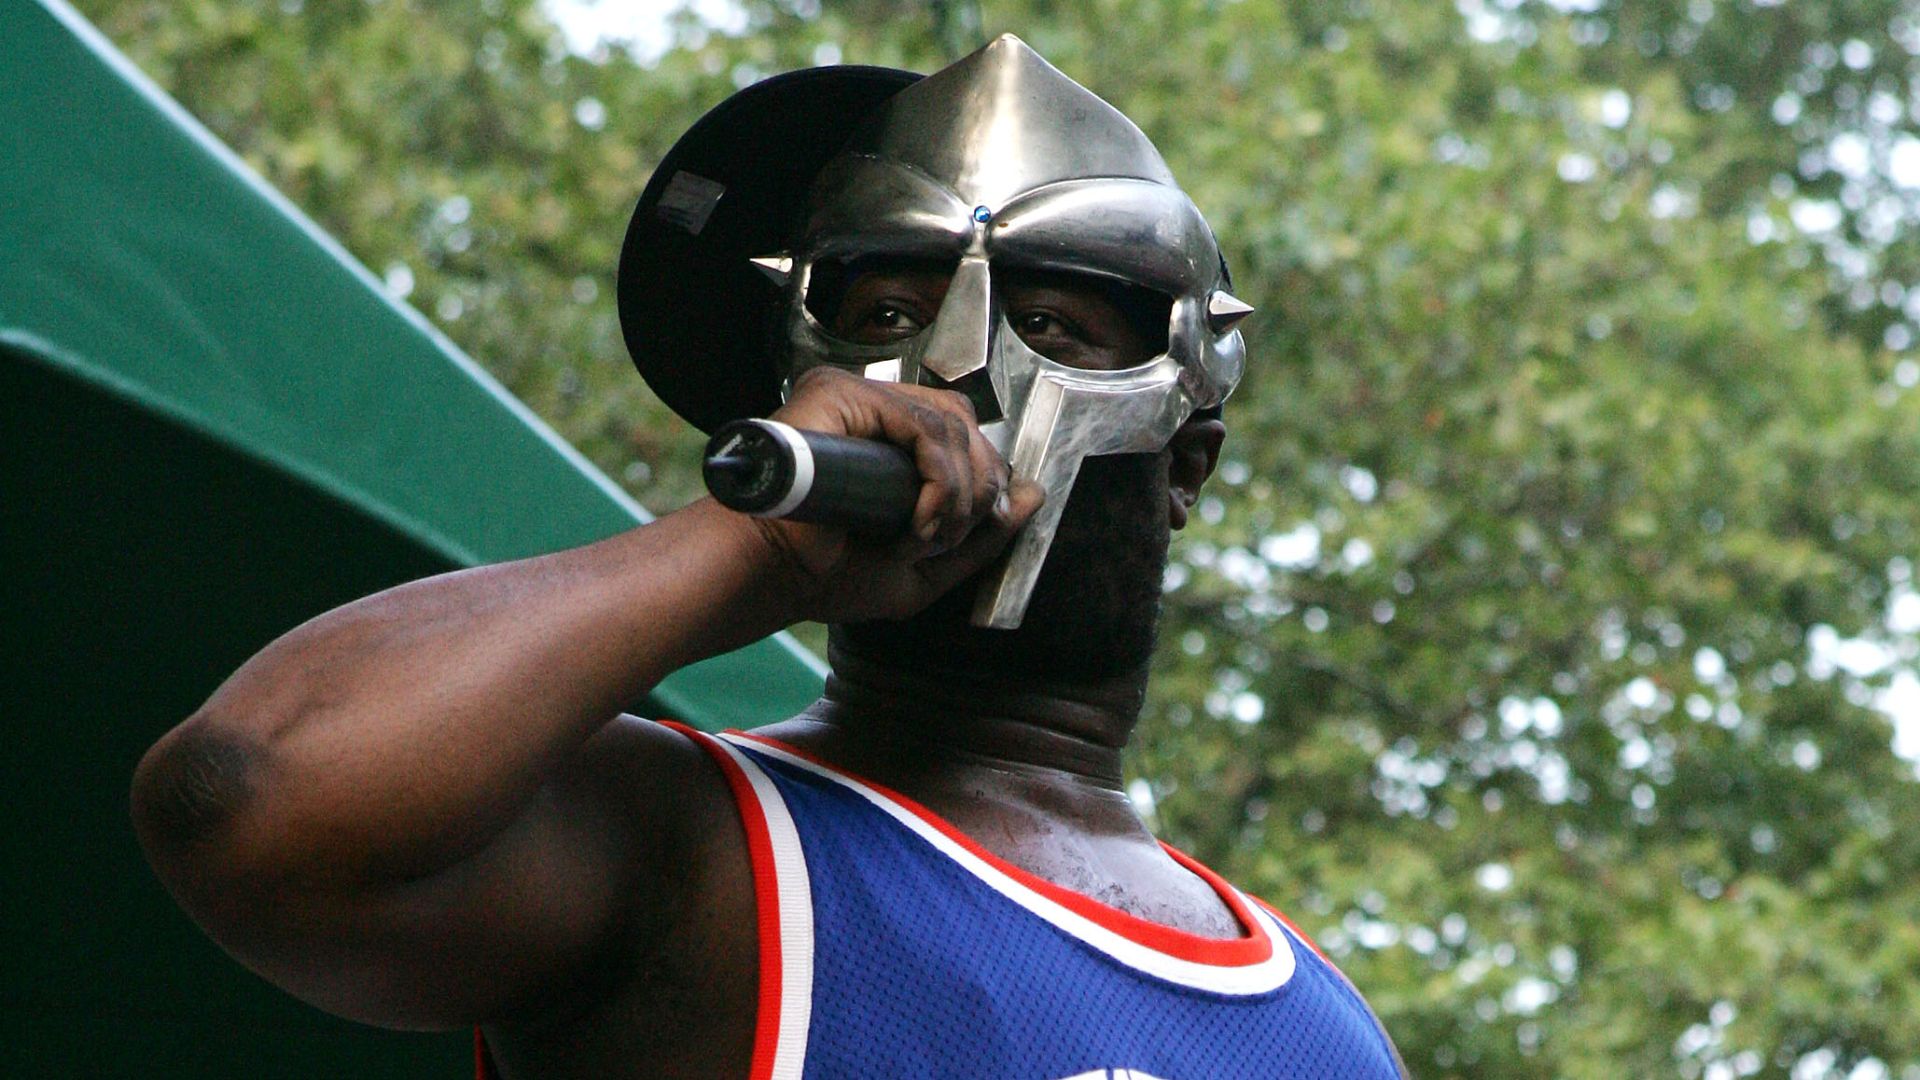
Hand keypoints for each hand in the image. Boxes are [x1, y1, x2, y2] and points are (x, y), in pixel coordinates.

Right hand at [736, 366, 1043, 623]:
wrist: (771, 577)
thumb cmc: (826, 574)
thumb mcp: (925, 567)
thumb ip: (980, 535)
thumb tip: (1033, 495)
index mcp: (887, 439)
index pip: (960, 433)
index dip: (982, 478)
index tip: (974, 526)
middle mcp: (872, 410)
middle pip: (964, 422)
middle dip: (979, 486)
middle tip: (947, 537)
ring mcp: (855, 397)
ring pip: (948, 424)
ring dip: (957, 492)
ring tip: (925, 536)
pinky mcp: (841, 395)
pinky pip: (919, 425)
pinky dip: (937, 477)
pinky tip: (918, 520)